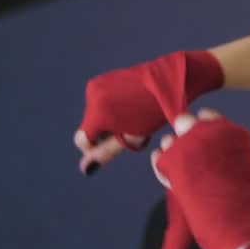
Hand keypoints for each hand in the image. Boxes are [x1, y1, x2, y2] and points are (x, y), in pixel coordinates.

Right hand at [73, 50, 223, 174]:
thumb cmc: (155, 112)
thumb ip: (107, 152)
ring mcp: (95, 86)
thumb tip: (85, 169)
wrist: (167, 80)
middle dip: (105, 133)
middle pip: (89, 127)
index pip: (82, 141)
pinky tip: (128, 105)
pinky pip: (98, 102)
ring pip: (94, 115)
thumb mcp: (133, 136)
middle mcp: (92, 98)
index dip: (96, 148)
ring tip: (131, 116)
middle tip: (130, 128)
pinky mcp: (101, 79)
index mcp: (99, 114)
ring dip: (107, 120)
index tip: (115, 144)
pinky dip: (108, 108)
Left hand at [150, 108, 249, 248]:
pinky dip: (162, 168)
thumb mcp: (240, 164)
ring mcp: (189, 143)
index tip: (203, 144)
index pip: (208, 116)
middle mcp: (209, 131)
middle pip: (184, 121)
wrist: (237, 220)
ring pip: (168, 140)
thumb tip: (199, 144)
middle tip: (189, 158)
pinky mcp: (172, 160)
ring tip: (185, 176)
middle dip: (183, 136)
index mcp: (231, 131)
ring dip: (172, 154)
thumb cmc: (243, 199)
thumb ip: (221, 149)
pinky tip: (173, 180)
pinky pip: (159, 158)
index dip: (202, 129)